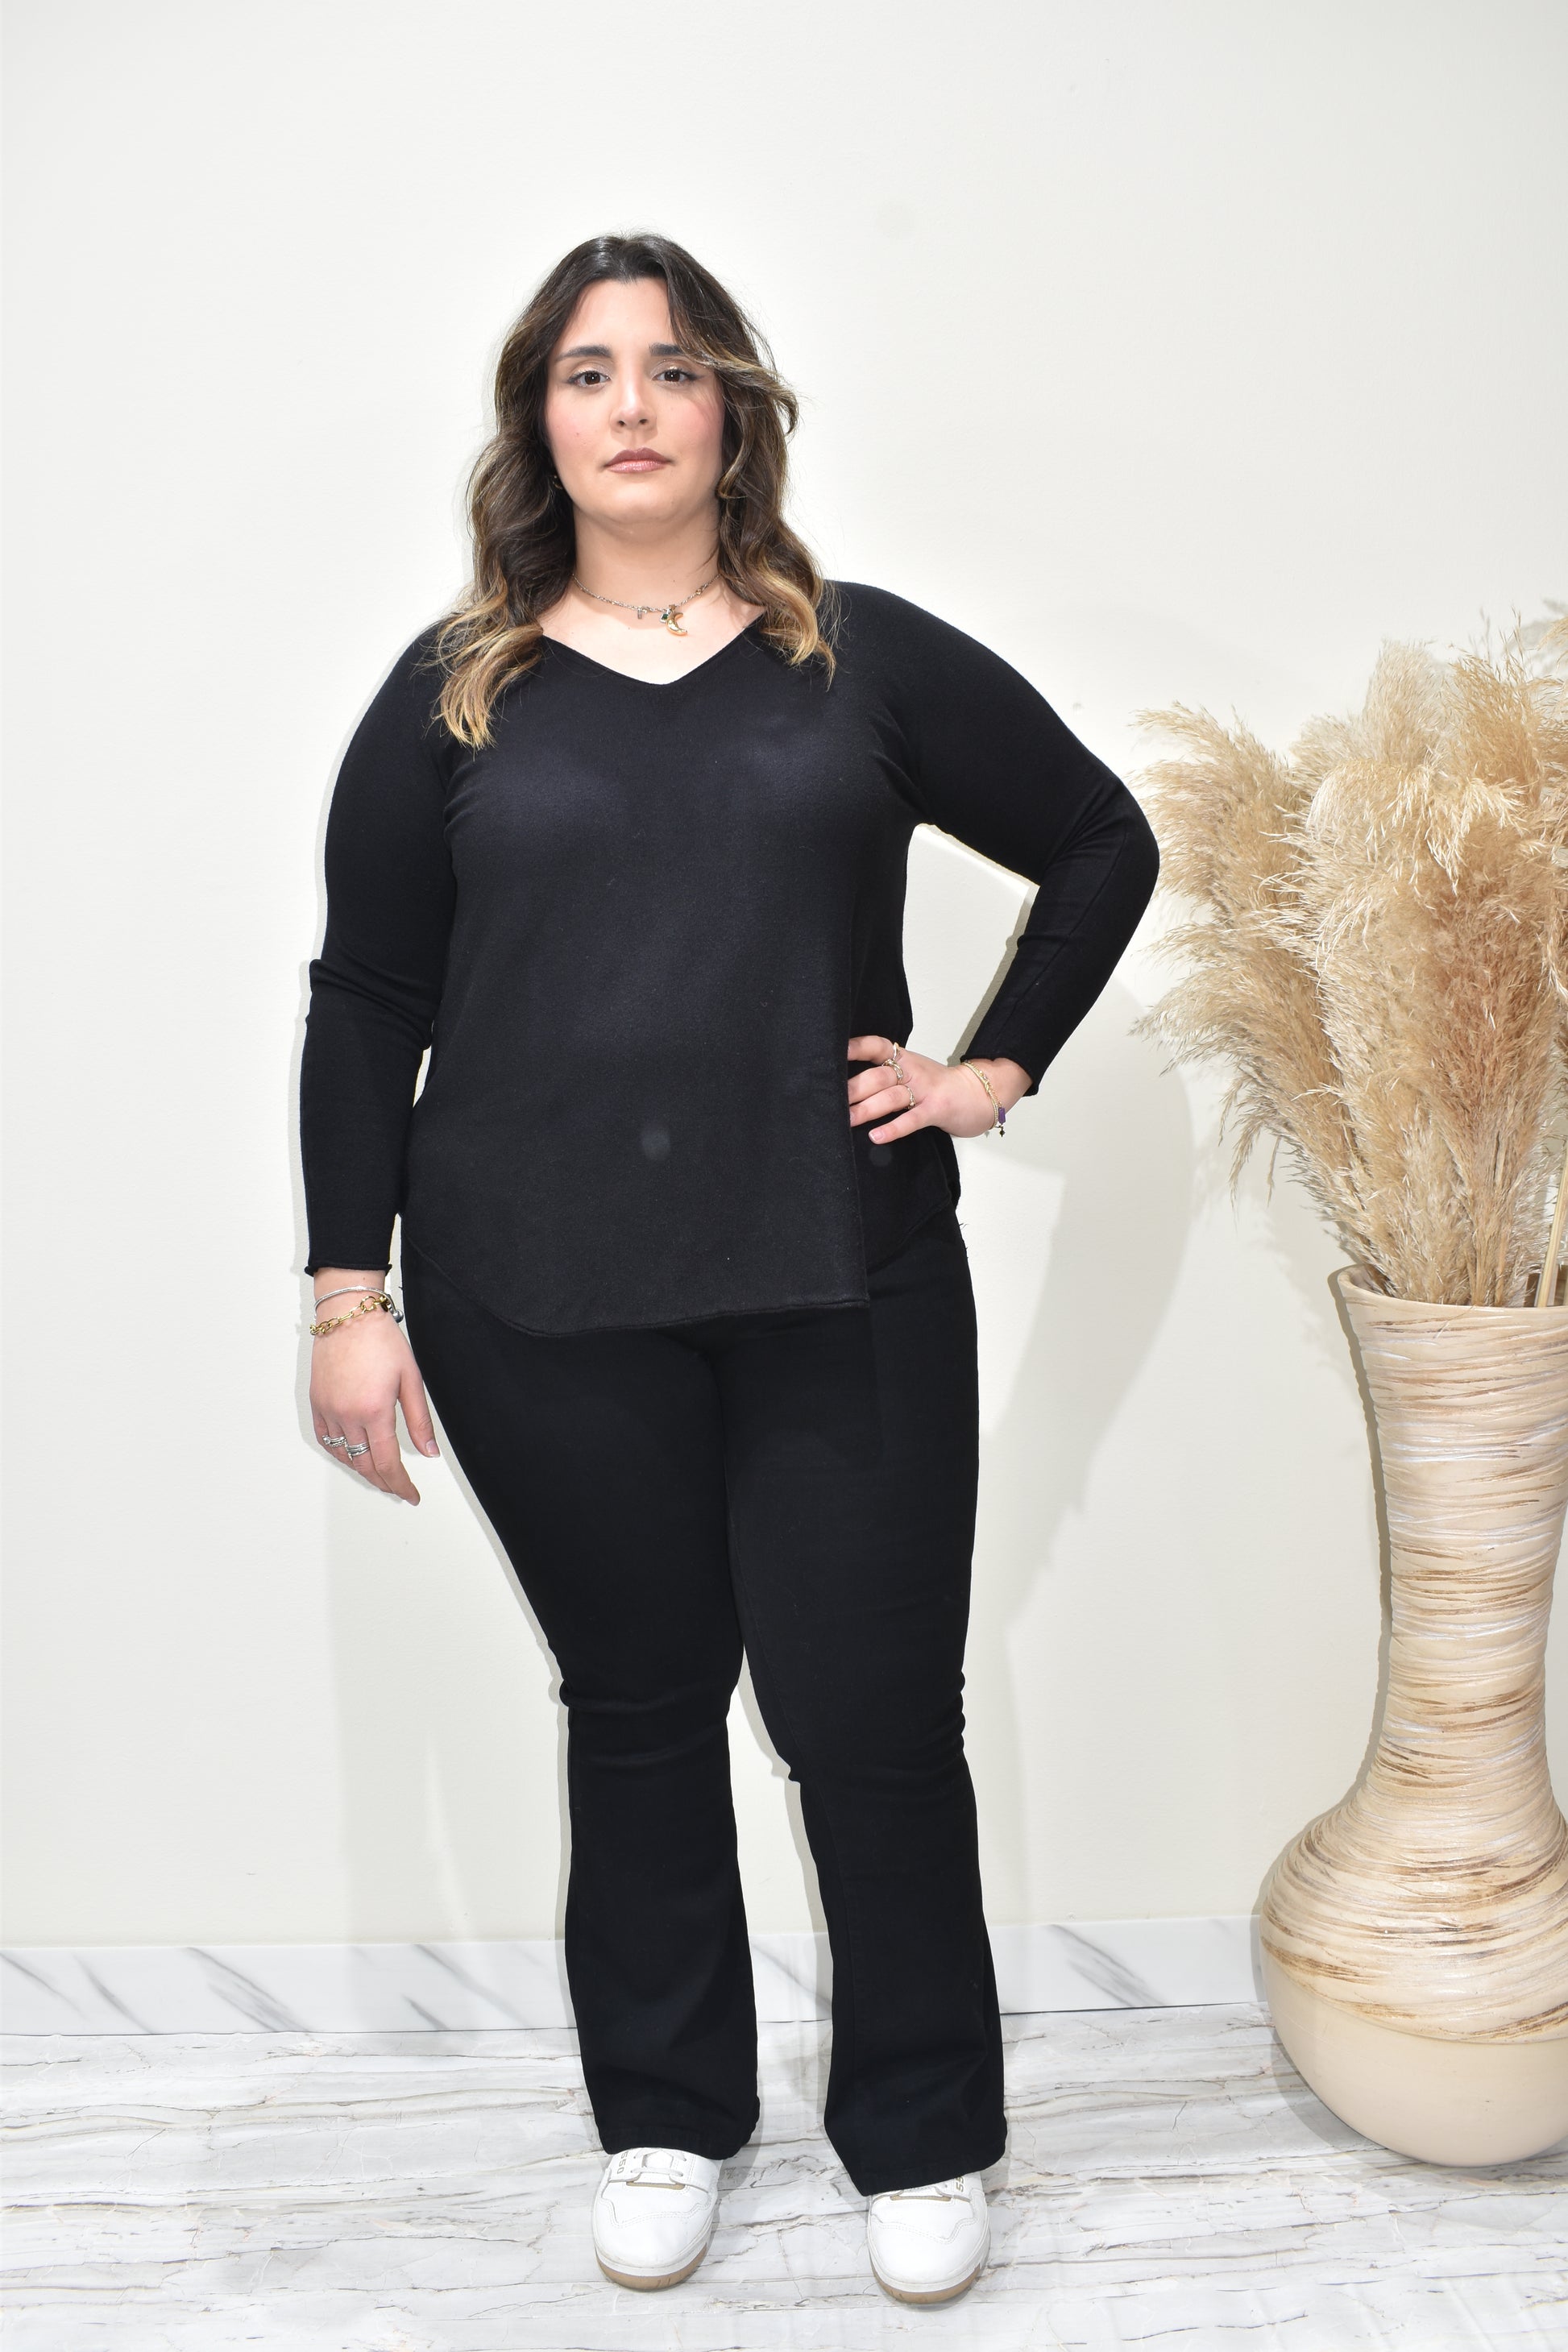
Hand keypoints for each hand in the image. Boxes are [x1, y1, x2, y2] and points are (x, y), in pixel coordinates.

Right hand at [309, 1271, 437, 1503]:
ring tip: (380, 1474)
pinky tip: (353, 1454)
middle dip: (384, 1482)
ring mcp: (328, 1410)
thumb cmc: (382, 1340)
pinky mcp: (316, 1402)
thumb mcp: (411, 1379)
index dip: (400, 1485)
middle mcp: (347, 1415)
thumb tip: (428, 1452)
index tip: (411, 1495)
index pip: (388, 1464)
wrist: (348, 1314)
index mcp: (375, 1411)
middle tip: (399, 1488)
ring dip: (363, 1470)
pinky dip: (340, 1453)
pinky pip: (325, 1439)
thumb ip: (419, 1420)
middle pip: (365, 1465)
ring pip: (344, 1455)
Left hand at [847, 1036, 1031, 1144]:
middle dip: (852, 1088)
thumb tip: (847, 1088)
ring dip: (866, 1109)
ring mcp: (925, 1090)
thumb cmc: (939, 1087)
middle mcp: (912, 1071)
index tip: (832, 1052)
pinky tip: (876, 1136)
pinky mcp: (936, 1110)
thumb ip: (886, 1076)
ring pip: (890, 1097)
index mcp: (904, 1059)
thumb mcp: (913, 1073)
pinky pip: (912, 1119)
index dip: (855, 1047)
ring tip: (845, 1120)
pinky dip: (894, 1128)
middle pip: (877, 1076)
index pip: (876, 1047)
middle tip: (829, 1100)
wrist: (981, 1094)